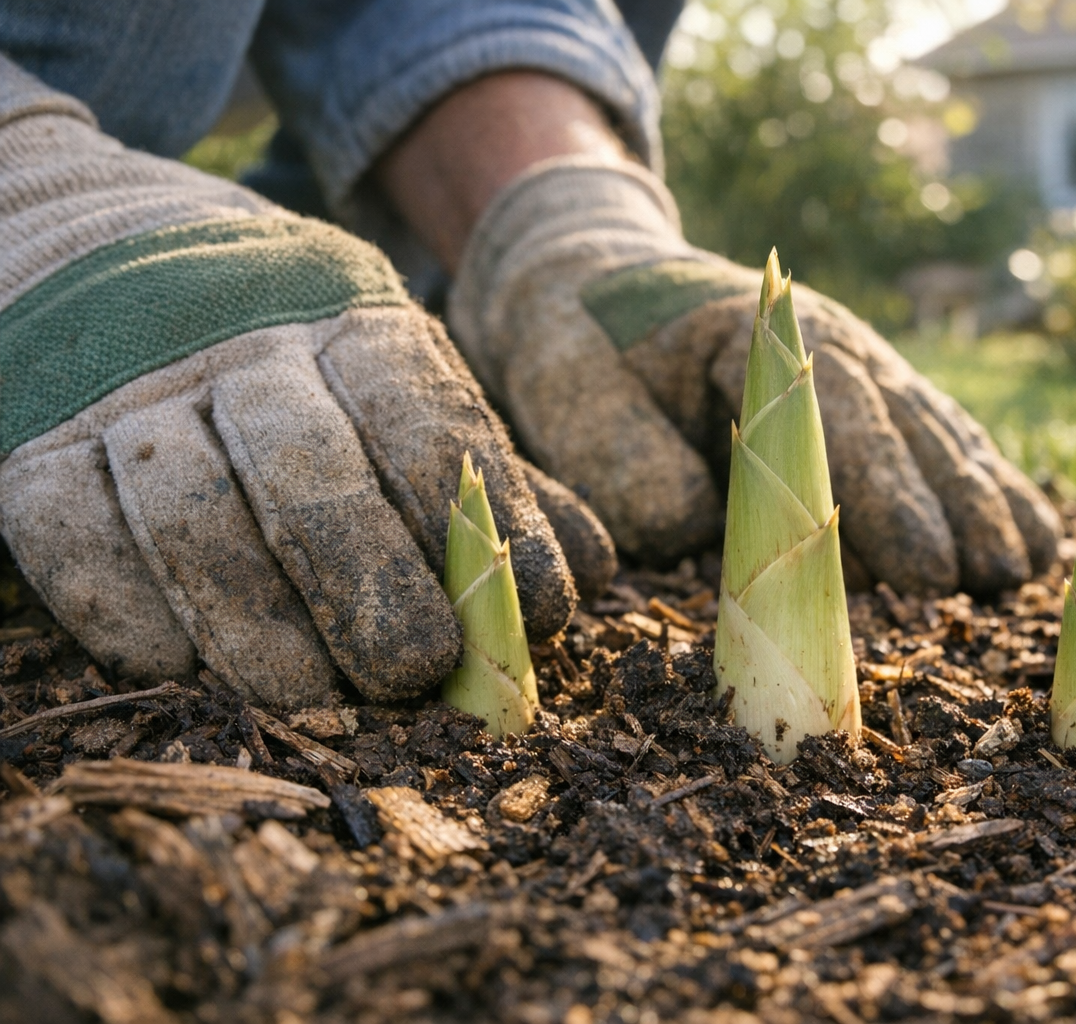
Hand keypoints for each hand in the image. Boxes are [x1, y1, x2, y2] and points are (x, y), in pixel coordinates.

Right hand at [0, 62, 613, 706]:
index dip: (486, 525)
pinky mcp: (28, 440)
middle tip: (413, 673)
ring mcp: (127, 391)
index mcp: (350, 321)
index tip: (534, 613)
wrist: (91, 246)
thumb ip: (478, 474)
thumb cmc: (283, 350)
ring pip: (190, 514)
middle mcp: (238, 345)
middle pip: (308, 470)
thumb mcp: (388, 377)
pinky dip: (129, 614)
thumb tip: (585, 573)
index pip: (426, 421)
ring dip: (254, 621)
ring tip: (308, 697)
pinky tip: (181, 668)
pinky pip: (71, 538)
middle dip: (368, 581)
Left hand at [448, 157, 1060, 593]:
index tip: (927, 570)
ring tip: (1027, 566)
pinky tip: (1026, 531)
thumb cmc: (581, 356)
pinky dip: (983, 483)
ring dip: (985, 498)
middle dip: (956, 507)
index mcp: (759, 338)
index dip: (886, 498)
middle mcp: (829, 345)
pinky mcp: (868, 396)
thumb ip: (626, 461)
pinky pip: (937, 437)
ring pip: (938, 432)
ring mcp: (859, 365)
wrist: (595, 284)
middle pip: (909, 427)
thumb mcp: (572, 398)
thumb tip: (701, 527)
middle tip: (996, 584)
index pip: (838, 420)